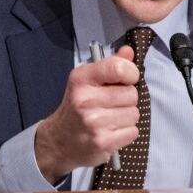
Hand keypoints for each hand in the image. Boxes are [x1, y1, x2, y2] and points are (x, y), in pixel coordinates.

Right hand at [35, 45, 139, 183]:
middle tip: (111, 104)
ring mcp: (93, 122)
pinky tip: (112, 131)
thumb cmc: (78, 107)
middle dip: (127, 99)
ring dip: (127, 117)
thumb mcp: (88, 81)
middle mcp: (85, 99)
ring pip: (134, 114)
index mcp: (82, 78)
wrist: (59, 140)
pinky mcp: (102, 142)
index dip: (131, 73)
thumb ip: (111, 64)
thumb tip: (128, 51)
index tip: (126, 79)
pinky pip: (133, 132)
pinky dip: (126, 132)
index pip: (119, 68)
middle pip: (131, 93)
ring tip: (110, 118)